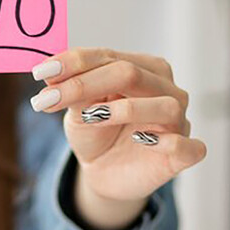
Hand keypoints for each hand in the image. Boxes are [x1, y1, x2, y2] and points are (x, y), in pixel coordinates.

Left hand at [29, 48, 206, 226]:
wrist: (103, 172)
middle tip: (48, 99)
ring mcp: (179, 121)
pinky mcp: (185, 153)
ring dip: (125, 109)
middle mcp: (166, 89)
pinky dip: (168, 142)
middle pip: (130, 74)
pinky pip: (189, 146)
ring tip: (91, 117)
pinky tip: (142, 140)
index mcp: (142, 68)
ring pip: (164, 105)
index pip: (108, 56)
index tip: (40, 72)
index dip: (73, 62)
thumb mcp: (77, 110)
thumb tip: (48, 71)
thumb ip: (70, 90)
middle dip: (84, 84)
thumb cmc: (95, 132)